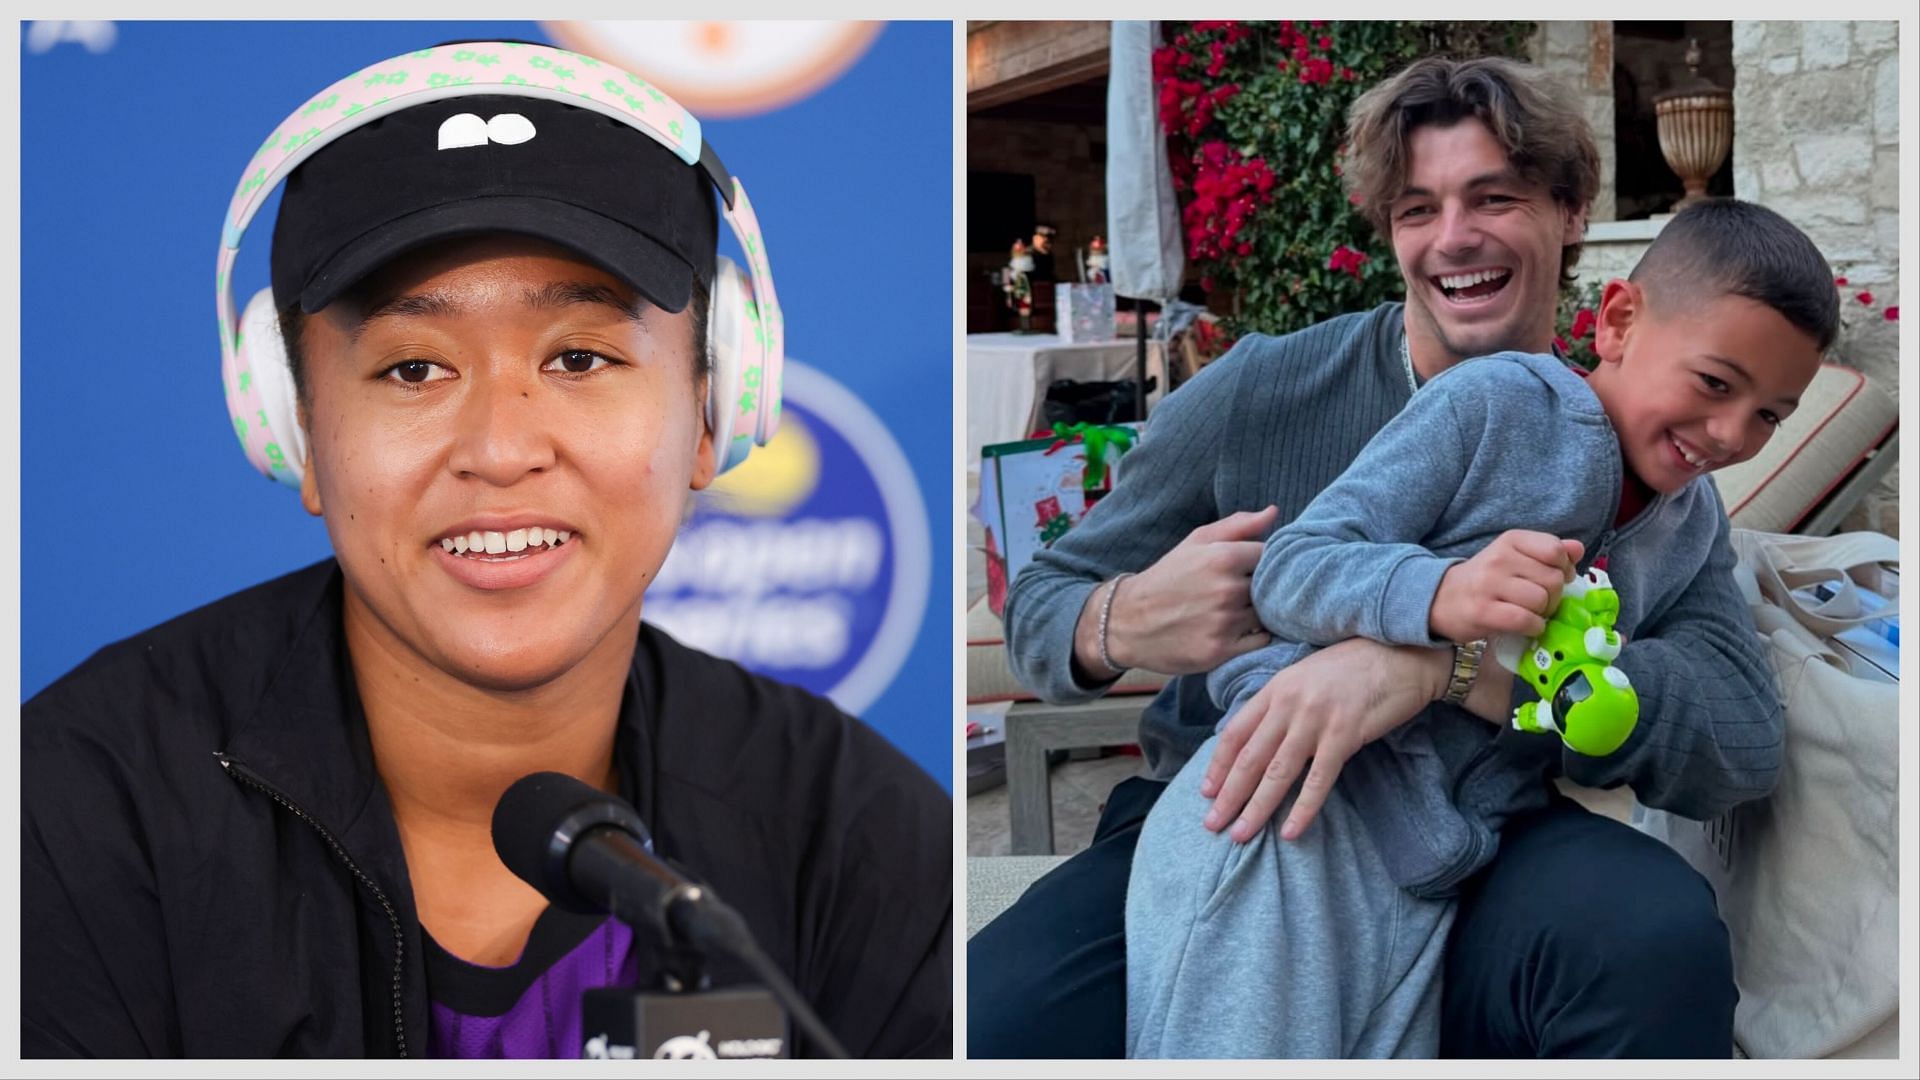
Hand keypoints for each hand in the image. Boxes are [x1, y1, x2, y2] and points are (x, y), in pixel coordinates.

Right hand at [1075, 506, 1279, 676]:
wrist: (1127, 622)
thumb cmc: (1167, 578)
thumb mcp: (1195, 542)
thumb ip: (1237, 525)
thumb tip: (1273, 512)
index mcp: (1223, 558)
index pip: (1270, 556)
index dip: (1261, 562)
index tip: (1247, 569)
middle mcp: (1227, 590)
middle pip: (1271, 587)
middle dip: (1260, 588)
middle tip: (1240, 592)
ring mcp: (1225, 623)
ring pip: (1267, 615)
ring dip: (1257, 613)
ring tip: (1233, 611)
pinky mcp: (1221, 651)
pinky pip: (1260, 641)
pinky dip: (1253, 636)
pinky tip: (1233, 629)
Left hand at [1200, 638, 1448, 841]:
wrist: (1401, 654)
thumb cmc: (1354, 667)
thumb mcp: (1305, 677)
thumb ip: (1280, 704)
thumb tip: (1256, 739)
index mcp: (1276, 688)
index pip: (1236, 733)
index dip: (1218, 765)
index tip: (1206, 792)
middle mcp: (1289, 703)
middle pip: (1250, 758)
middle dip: (1228, 795)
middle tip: (1212, 825)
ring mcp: (1316, 719)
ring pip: (1277, 772)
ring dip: (1256, 807)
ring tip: (1241, 834)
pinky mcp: (1345, 735)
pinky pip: (1318, 779)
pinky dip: (1303, 809)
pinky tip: (1290, 831)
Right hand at [1430, 531, 1583, 642]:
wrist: (1440, 599)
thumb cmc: (1484, 580)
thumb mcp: (1514, 557)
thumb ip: (1548, 551)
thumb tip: (1578, 549)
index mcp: (1510, 540)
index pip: (1555, 550)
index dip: (1564, 569)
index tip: (1554, 579)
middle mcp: (1499, 558)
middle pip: (1553, 579)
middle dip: (1554, 596)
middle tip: (1540, 602)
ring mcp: (1489, 584)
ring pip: (1541, 600)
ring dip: (1542, 613)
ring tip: (1530, 614)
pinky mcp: (1483, 611)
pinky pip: (1525, 620)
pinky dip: (1533, 627)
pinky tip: (1526, 626)